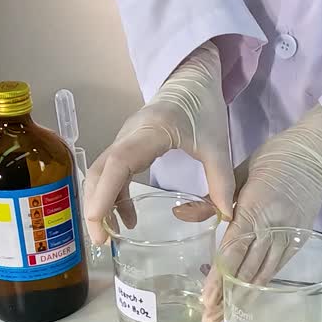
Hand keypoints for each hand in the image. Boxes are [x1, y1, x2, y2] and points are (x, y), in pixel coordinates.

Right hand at [84, 43, 234, 244]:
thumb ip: (221, 181)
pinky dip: (113, 197)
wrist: (191, 79)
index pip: (120, 163)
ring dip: (100, 204)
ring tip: (109, 237)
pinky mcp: (126, 146)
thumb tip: (226, 217)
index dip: (106, 192)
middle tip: (100, 242)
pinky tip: (127, 219)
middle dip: (95, 207)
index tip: (98, 220)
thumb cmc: (203, 106)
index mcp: (151, 132)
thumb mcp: (218, 144)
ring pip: (100, 174)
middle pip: (99, 171)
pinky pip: (110, 173)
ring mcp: (124, 140)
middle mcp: (129, 135)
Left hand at [200, 105, 321, 321]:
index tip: (206, 299)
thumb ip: (211, 201)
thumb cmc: (271, 158)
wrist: (313, 152)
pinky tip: (249, 297)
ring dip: (244, 297)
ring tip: (226, 318)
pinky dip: (261, 283)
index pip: (232, 251)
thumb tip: (180, 214)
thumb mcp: (237, 174)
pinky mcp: (299, 239)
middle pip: (247, 270)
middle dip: (227, 297)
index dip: (219, 277)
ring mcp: (288, 235)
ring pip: (263, 274)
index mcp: (254, 209)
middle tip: (210, 321)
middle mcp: (272, 227)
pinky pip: (278, 267)